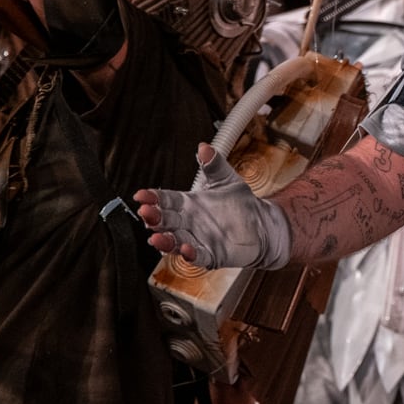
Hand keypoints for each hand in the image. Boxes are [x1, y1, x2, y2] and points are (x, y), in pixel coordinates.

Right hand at [133, 144, 291, 270]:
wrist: (262, 223)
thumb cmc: (240, 202)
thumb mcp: (226, 179)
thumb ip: (214, 165)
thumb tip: (205, 147)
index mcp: (187, 203)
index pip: (165, 200)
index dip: (153, 198)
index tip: (141, 195)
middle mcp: (188, 223)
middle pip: (165, 221)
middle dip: (153, 217)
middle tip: (146, 212)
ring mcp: (198, 240)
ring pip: (175, 242)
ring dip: (165, 241)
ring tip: (156, 237)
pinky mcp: (212, 255)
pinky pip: (198, 256)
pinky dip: (191, 254)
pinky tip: (186, 249)